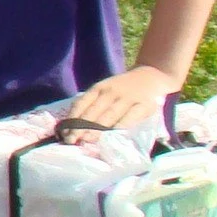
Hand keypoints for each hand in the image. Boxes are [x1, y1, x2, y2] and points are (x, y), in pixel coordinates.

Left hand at [62, 66, 177, 140]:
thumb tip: (73, 125)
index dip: (73, 118)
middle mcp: (112, 92)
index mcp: (100, 88)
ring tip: (86, 140)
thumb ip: (93, 104)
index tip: (64, 132)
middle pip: (94, 111)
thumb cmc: (123, 88)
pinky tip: (111, 135)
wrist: (152, 76)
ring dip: (97, 129)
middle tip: (71, 140)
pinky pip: (130, 118)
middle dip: (81, 127)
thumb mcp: (106, 90)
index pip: (82, 103)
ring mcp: (128, 98)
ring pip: (109, 115)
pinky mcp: (143, 105)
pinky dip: (120, 126)